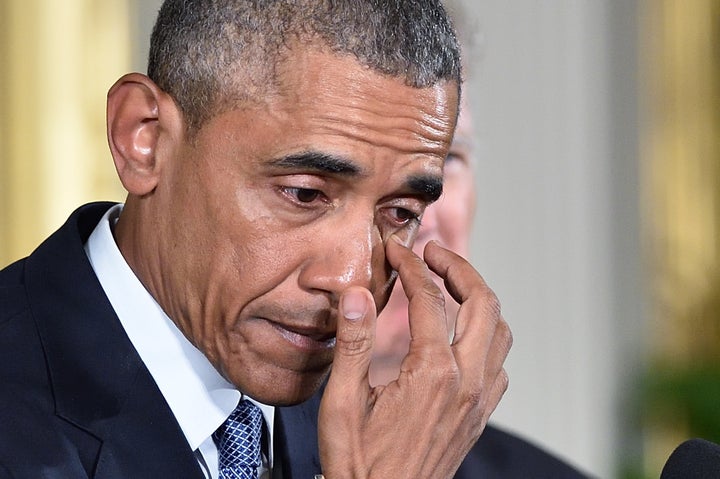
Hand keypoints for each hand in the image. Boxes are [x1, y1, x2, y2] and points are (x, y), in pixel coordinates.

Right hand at [318, 237, 511, 477]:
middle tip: (433, 254)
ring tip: (450, 285)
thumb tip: (358, 294)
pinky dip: (487, 335)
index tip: (397, 249)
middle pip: (483, 303)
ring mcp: (479, 400)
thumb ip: (353, 342)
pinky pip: (500, 363)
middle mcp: (466, 382)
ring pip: (500, 331)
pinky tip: (462, 336)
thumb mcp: (342, 402)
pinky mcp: (480, 416)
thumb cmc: (359, 464)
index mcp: (432, 373)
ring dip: (479, 300)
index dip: (412, 266)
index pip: (429, 299)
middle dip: (459, 268)